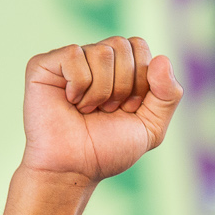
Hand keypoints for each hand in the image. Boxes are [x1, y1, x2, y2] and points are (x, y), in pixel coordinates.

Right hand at [20, 36, 181, 181]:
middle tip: (107, 111)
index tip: (128, 109)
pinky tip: (70, 102)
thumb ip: (168, 95)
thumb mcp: (151, 127)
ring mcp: (69, 59)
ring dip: (101, 91)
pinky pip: (76, 56)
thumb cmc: (108, 150)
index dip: (141, 80)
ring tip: (88, 110)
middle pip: (123, 46)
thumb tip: (162, 58)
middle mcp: (94, 58)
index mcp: (119, 67)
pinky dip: (80, 86)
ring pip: (102, 52)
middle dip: (123, 86)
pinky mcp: (45, 64)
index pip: (140, 46)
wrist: (75, 169)